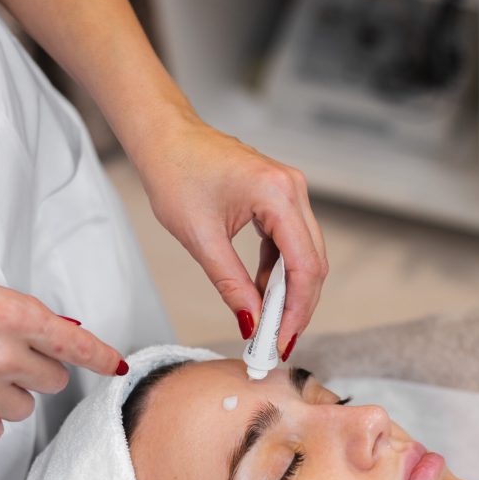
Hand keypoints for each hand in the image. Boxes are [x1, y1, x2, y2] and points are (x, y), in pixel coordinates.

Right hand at [0, 269, 125, 441]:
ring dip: (7, 394)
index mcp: (11, 314)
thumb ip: (25, 316)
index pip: (75, 345)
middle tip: (3, 357)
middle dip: (36, 370)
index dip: (101, 358)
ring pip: (26, 407)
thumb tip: (65, 336)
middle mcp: (1, 353)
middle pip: (54, 380)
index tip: (115, 366)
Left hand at [136, 115, 327, 353]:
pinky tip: (262, 293)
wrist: (165, 138)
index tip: (281, 340)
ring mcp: (290, 191)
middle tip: (278, 340)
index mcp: (277, 194)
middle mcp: (293, 189)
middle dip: (298, 306)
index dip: (296, 310)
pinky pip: (289, 243)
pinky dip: (279, 272)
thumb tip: (252, 323)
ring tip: (270, 324)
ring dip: (290, 292)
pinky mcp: (279, 197)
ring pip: (305, 254)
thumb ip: (231, 284)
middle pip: (313, 262)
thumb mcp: (201, 238)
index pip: (305, 265)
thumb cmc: (175, 173)